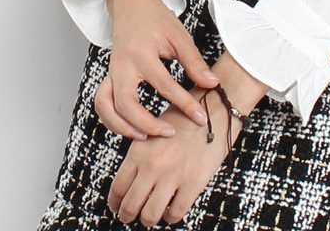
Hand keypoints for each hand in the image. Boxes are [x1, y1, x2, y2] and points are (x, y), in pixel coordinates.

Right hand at [94, 0, 219, 139]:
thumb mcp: (179, 36)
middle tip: (170, 132)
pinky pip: (102, 103)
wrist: (132, 4)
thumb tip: (211, 84)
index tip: (200, 116)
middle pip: (126, 103)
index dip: (184, 104)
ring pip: (106, 106)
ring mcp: (111, 71)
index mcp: (142, 52)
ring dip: (123, 126)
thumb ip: (194, 62)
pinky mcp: (108, 76)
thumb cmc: (155, 19)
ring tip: (146, 136)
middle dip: (148, 123)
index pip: (164, 85)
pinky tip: (131, 127)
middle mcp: (122, 64)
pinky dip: (112, 119)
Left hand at [107, 85, 244, 226]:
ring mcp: (172, 176)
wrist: (215, 109)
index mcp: (139, 150)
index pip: (118, 187)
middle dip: (127, 215)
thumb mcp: (154, 130)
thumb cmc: (185, 117)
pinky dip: (171, 217)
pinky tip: (172, 211)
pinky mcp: (192, 183)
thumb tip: (132, 180)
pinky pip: (175, 213)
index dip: (114, 203)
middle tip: (130, 217)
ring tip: (150, 217)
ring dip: (148, 220)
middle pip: (130, 205)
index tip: (116, 207)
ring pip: (150, 215)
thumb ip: (141, 154)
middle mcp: (152, 165)